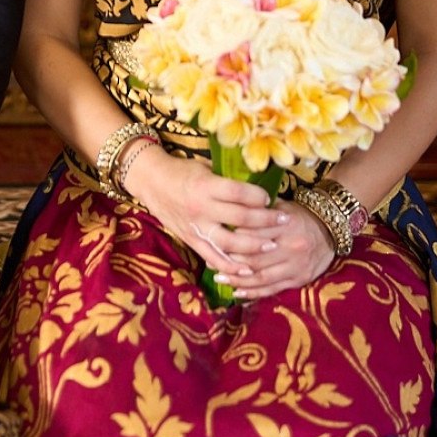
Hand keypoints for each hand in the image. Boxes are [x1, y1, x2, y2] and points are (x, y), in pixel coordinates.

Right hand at [124, 143, 287, 282]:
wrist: (152, 182)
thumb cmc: (183, 171)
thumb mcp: (206, 167)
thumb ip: (228, 179)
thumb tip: (259, 185)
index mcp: (205, 186)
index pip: (238, 193)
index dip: (258, 196)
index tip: (269, 198)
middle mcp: (201, 208)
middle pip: (240, 219)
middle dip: (266, 220)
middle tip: (284, 220)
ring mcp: (196, 227)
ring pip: (231, 243)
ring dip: (254, 245)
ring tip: (272, 244)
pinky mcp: (191, 241)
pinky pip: (214, 258)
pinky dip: (232, 266)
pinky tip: (248, 269)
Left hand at [226, 201, 336, 299]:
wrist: (330, 230)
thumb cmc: (299, 216)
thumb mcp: (282, 207)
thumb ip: (260, 212)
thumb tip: (231, 215)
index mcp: (285, 225)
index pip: (254, 233)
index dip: (233, 239)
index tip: (215, 240)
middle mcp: (291, 247)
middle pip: (255, 258)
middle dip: (231, 262)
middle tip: (212, 261)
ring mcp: (295, 266)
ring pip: (262, 277)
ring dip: (238, 280)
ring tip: (220, 278)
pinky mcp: (298, 279)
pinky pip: (273, 289)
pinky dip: (254, 292)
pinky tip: (238, 292)